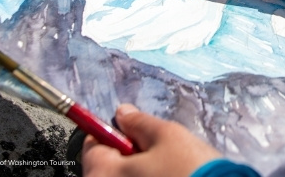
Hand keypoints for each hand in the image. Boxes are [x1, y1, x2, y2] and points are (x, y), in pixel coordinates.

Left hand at [82, 104, 220, 176]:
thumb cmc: (192, 172)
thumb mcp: (167, 136)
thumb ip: (139, 122)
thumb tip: (123, 113)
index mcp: (103, 173)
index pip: (92, 143)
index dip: (112, 130)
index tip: (128, 127)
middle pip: (108, 164)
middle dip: (128, 152)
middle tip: (156, 149)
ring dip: (139, 169)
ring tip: (168, 167)